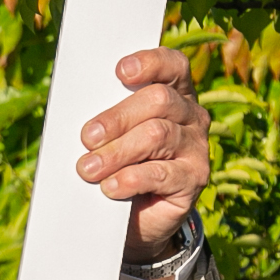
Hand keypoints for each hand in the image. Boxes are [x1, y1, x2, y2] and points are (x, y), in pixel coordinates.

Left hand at [75, 49, 208, 261]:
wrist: (135, 216)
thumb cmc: (117, 164)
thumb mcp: (109, 138)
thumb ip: (104, 122)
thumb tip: (82, 124)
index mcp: (173, 93)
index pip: (172, 66)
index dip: (150, 63)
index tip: (120, 71)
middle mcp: (191, 115)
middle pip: (158, 101)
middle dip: (117, 118)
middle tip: (87, 137)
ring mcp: (196, 146)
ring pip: (157, 135)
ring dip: (116, 152)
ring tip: (88, 169)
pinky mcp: (194, 178)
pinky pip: (162, 173)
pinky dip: (130, 179)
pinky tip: (111, 186)